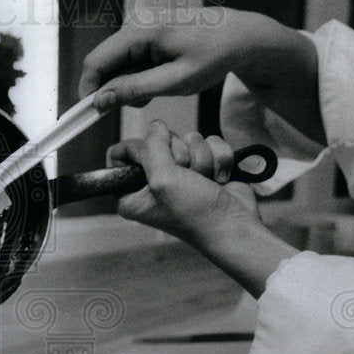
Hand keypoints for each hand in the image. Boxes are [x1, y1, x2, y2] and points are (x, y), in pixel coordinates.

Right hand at [79, 6, 249, 108]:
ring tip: (156, 92)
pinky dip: (138, 76)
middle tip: (138, 104)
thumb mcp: (175, 81)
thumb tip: (101, 101)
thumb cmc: (214, 54)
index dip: (88, 90)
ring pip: (117, 64)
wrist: (239, 35)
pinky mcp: (147, 33)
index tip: (89, 114)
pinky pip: (130, 60)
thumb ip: (135, 90)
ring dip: (128, 85)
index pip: (95, 61)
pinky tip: (158, 81)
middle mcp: (135, 24)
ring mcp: (141, 28)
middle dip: (113, 89)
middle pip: (104, 64)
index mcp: (140, 30)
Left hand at [108, 121, 256, 243]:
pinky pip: (208, 143)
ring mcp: (180, 174)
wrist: (234, 226)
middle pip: (157, 141)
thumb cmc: (195, 213)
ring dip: (201, 159)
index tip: (156, 161)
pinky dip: (217, 159)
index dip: (139, 149)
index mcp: (131, 193)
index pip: (120, 154)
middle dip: (179, 156)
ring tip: (203, 182)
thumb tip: (156, 126)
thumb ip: (152, 148)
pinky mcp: (203, 168)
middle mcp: (152, 183)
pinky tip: (218, 179)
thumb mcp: (163, 179)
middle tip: (186, 177)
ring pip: (187, 140)